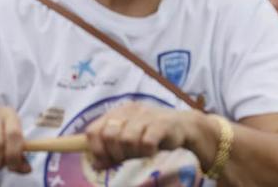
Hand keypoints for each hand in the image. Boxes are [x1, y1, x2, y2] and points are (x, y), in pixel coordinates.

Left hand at [85, 103, 200, 171]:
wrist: (183, 126)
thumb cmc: (151, 133)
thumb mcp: (128, 142)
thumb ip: (111, 152)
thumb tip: (95, 165)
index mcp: (117, 112)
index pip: (93, 130)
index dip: (96, 149)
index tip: (105, 159)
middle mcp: (129, 111)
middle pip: (109, 136)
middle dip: (115, 153)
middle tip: (126, 157)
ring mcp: (146, 116)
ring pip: (127, 139)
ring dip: (132, 153)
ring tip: (141, 152)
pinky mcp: (161, 124)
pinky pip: (146, 143)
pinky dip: (147, 152)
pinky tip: (153, 151)